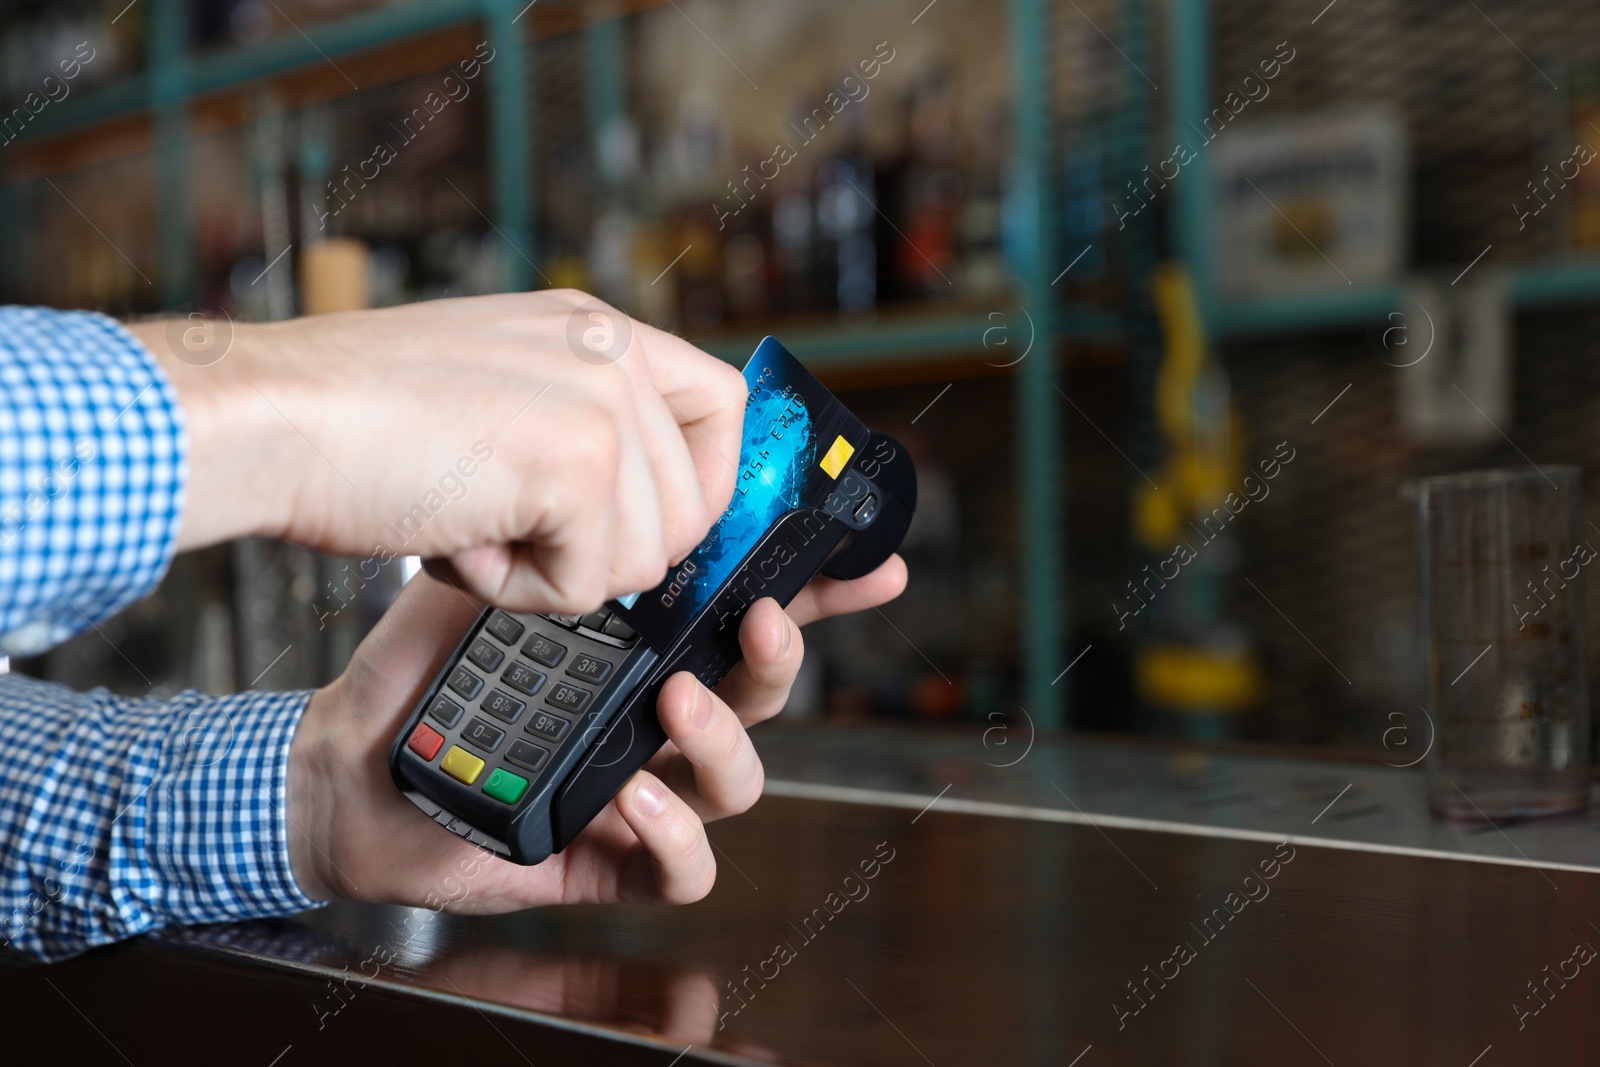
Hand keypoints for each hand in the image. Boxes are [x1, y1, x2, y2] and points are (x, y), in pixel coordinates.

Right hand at [128, 291, 747, 612]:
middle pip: (692, 510)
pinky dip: (516, 590)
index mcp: (596, 328)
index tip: (653, 527)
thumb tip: (644, 526)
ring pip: (644, 559)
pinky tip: (456, 539)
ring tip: (469, 523)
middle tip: (508, 526)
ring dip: (551, 572)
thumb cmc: (353, 421)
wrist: (269, 418)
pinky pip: (590, 585)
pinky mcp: (579, 464)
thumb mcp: (494, 393)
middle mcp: (613, 351)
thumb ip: (575, 431)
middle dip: (604, 552)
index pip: (722, 406)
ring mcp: (603, 403)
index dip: (704, 486)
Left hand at [285, 556, 906, 908]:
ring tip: (671, 703)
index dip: (819, 591)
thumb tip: (603, 455)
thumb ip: (541, 527)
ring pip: (743, 780)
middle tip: (756, 622)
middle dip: (782, 656)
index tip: (873, 563)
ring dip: (726, 739)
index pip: (746, 610)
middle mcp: (652, 712)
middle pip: (762, 692)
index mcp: (640, 643)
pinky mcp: (608, 859)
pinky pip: (687, 869)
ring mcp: (639, 787)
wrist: (341, 770)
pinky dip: (677, 835)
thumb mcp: (478, 578)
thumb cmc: (412, 674)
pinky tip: (633, 797)